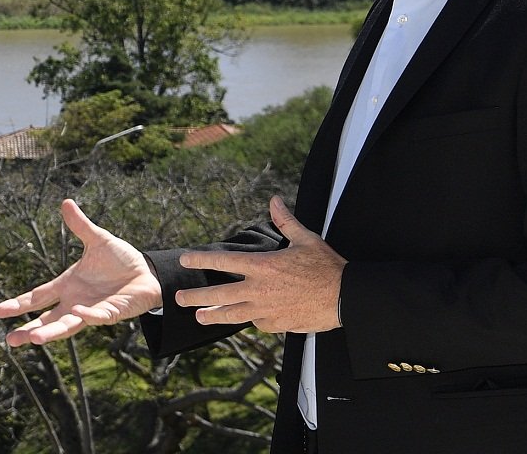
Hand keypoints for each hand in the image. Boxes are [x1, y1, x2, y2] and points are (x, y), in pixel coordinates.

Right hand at [0, 199, 162, 345]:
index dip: (19, 304)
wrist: (148, 272)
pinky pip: (98, 316)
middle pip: (47, 318)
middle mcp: (75, 301)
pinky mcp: (111, 312)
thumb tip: (66, 202)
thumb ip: (80, 226)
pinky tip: (78, 313)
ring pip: (68, 324)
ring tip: (34, 339)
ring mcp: (92, 309)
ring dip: (52, 331)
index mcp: (66, 286)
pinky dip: (89, 315)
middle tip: (11, 340)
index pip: (38, 297)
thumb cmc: (121, 260)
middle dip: (29, 329)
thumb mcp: (98, 239)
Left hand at [175, 195, 345, 332]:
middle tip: (179, 299)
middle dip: (196, 297)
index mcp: (263, 266)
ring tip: (198, 317)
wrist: (346, 298)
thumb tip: (274, 201)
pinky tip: (246, 319)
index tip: (185, 261)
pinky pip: (257, 322)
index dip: (201, 260)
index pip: (223, 261)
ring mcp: (266, 309)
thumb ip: (285, 222)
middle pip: (219, 294)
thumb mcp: (306, 239)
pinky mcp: (276, 324)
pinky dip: (251, 319)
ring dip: (213, 316)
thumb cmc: (327, 267)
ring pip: (232, 315)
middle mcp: (259, 289)